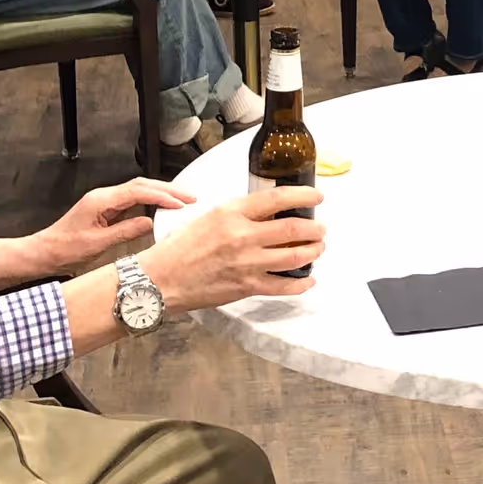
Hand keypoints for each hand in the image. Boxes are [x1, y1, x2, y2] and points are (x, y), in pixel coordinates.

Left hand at [25, 177, 192, 278]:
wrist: (46, 251)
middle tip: (189, 197)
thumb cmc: (64, 248)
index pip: (138, 191)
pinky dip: (150, 200)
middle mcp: (103, 196)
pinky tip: (161, 206)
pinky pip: (132, 199)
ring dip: (160, 193)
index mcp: (100, 200)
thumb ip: (125, 231)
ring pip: (138, 190)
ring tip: (181, 200)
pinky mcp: (105, 208)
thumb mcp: (97, 244)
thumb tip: (150, 222)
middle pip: (141, 185)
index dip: (162, 196)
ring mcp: (104, 201)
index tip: (180, 203)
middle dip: (167, 189)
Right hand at [149, 186, 325, 305]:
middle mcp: (242, 236)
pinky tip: (308, 279)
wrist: (162, 279)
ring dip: (313, 252)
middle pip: (294, 229)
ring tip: (317, 248)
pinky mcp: (247, 287)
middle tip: (320, 228)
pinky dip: (301, 283)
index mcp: (231, 213)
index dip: (303, 196)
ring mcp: (247, 263)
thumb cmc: (179, 248)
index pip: (277, 199)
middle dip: (315, 229)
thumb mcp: (208, 216)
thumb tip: (265, 212)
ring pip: (294, 257)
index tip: (316, 197)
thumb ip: (238, 213)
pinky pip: (284, 286)